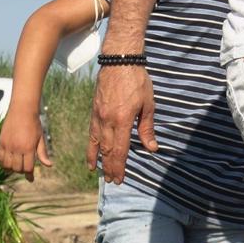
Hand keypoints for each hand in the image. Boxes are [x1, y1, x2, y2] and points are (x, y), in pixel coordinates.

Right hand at [0, 113, 51, 178]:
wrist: (22, 110)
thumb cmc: (33, 123)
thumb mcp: (40, 138)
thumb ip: (42, 153)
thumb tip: (49, 165)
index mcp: (29, 148)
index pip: (28, 168)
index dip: (29, 175)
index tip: (30, 178)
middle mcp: (17, 148)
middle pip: (17, 168)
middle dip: (21, 171)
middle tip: (24, 169)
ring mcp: (8, 145)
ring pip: (7, 165)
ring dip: (11, 169)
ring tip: (15, 167)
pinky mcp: (1, 142)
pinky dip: (2, 163)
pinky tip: (6, 162)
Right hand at [88, 65, 154, 183]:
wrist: (119, 61)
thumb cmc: (137, 81)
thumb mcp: (148, 104)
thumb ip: (147, 128)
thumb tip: (152, 148)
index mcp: (122, 120)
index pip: (119, 150)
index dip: (120, 166)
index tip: (120, 179)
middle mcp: (107, 120)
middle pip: (107, 150)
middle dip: (110, 167)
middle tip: (113, 181)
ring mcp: (98, 116)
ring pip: (97, 143)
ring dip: (98, 160)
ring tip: (100, 173)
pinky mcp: (94, 111)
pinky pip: (92, 133)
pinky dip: (91, 146)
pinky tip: (92, 155)